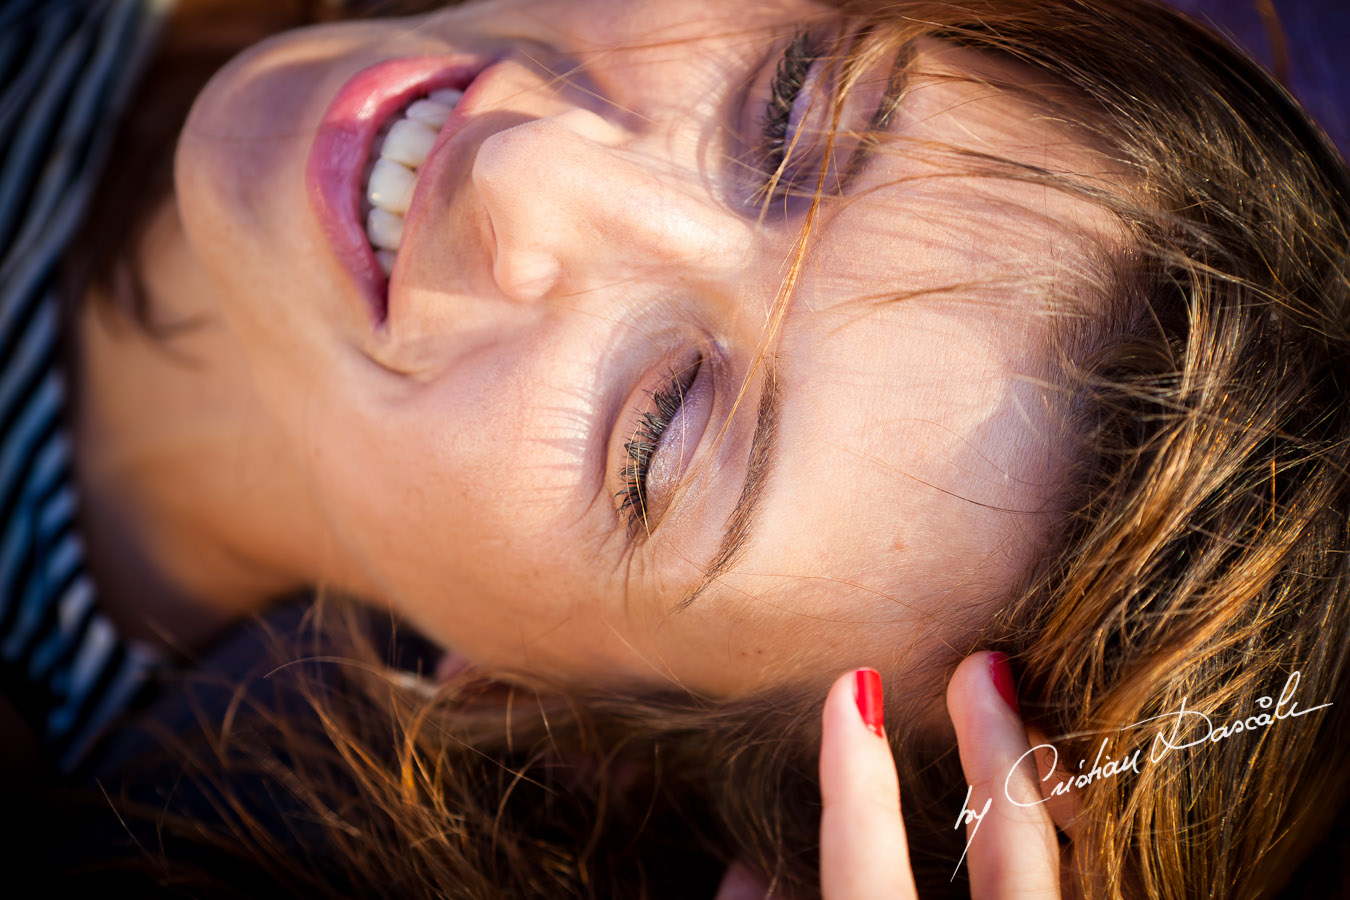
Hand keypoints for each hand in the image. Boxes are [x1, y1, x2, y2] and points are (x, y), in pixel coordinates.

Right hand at [713, 652, 1061, 898]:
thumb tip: (743, 871)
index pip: (867, 872)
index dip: (856, 776)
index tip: (851, 684)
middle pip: (1010, 847)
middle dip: (995, 747)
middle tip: (980, 668)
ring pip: (1076, 861)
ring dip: (1053, 786)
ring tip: (1034, 726)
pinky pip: (1104, 888)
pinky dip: (1085, 841)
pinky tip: (1070, 806)